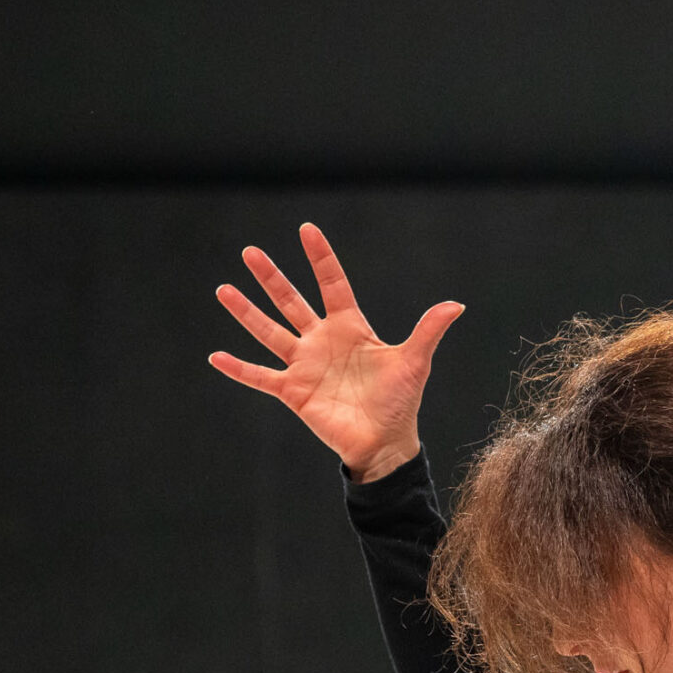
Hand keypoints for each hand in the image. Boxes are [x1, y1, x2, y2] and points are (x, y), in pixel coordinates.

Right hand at [209, 223, 463, 481]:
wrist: (385, 442)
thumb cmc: (401, 401)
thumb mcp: (415, 362)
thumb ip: (428, 331)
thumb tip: (456, 304)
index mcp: (350, 328)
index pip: (332, 285)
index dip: (321, 258)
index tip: (307, 229)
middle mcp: (322, 341)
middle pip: (291, 301)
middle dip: (271, 278)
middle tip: (250, 252)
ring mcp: (304, 365)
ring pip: (269, 332)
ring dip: (247, 312)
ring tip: (223, 289)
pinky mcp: (293, 391)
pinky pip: (260, 376)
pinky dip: (238, 369)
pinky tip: (215, 356)